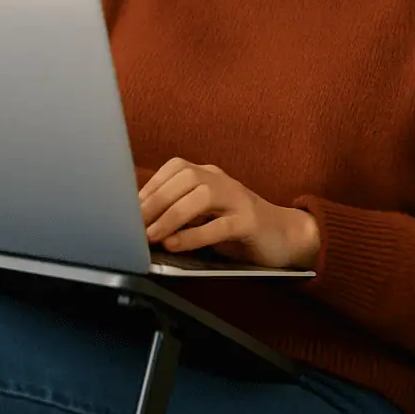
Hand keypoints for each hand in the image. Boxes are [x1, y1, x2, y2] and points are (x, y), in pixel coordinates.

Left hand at [138, 158, 319, 269]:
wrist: (285, 236)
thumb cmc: (237, 227)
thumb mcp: (205, 215)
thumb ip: (180, 212)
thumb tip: (142, 221)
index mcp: (209, 174)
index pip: (174, 169)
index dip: (150, 187)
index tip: (129, 209)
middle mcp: (222, 180)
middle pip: (184, 178)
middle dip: (155, 201)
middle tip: (134, 224)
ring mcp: (238, 199)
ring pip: (201, 196)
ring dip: (171, 216)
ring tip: (151, 236)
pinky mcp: (250, 222)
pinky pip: (219, 225)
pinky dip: (194, 235)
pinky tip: (175, 245)